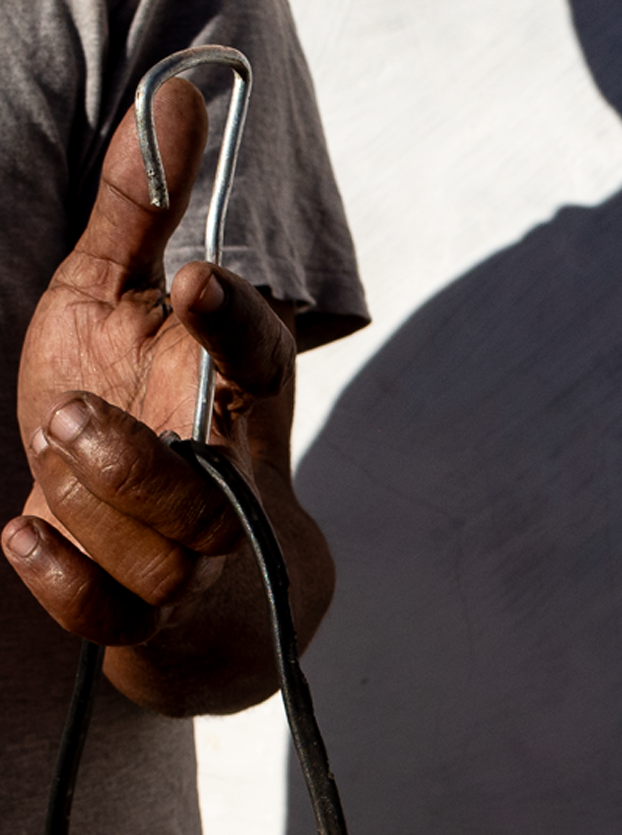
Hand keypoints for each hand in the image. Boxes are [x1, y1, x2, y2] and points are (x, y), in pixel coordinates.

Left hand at [4, 77, 331, 715]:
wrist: (186, 572)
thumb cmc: (143, 409)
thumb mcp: (123, 299)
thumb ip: (143, 208)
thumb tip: (176, 96)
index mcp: (236, 406)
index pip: (261, 366)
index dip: (235, 326)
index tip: (196, 278)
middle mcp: (226, 491)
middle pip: (208, 503)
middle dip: (137, 468)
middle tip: (70, 416)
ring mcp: (188, 564)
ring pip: (156, 557)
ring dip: (87, 506)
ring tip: (53, 452)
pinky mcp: (141, 615)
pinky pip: (109, 615)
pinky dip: (60, 577)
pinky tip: (21, 533)